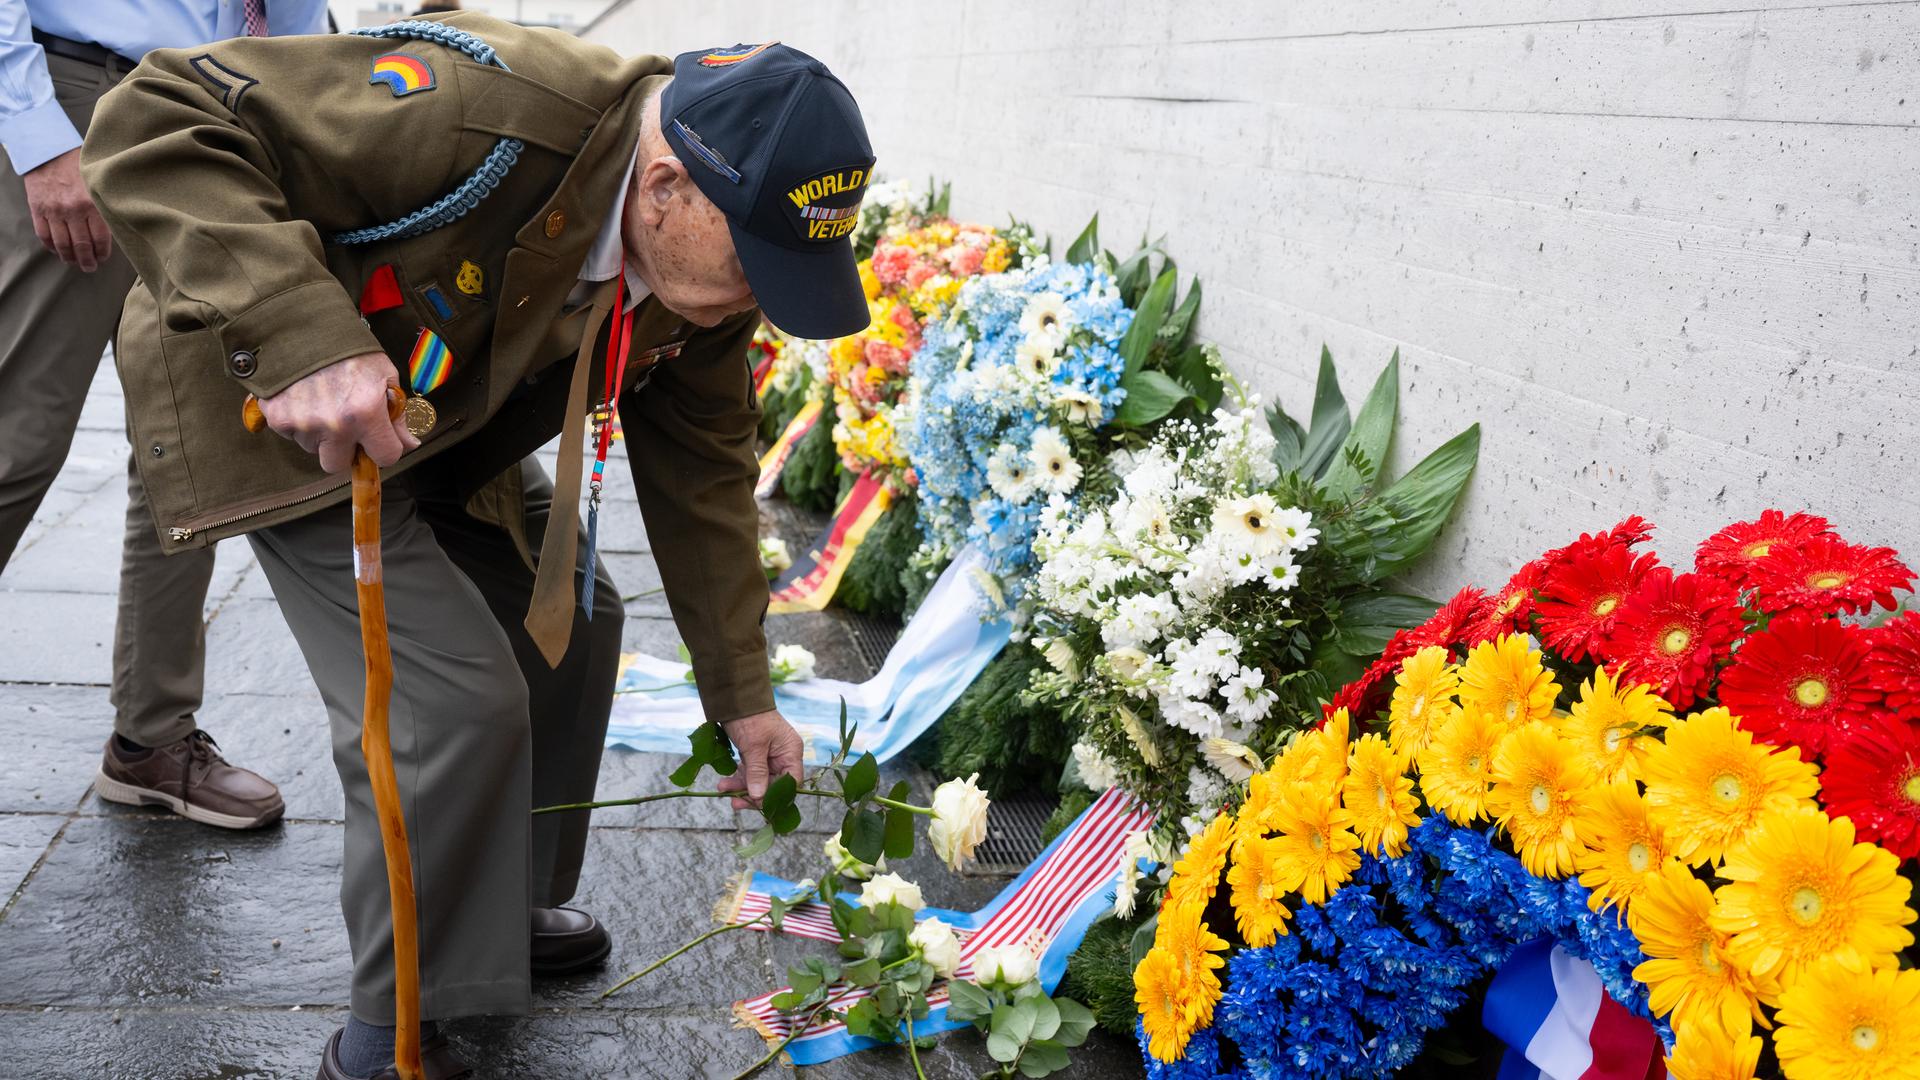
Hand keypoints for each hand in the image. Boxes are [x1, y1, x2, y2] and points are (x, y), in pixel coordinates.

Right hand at [22, 149, 112, 270]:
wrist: (48, 149)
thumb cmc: (79, 165)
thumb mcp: (98, 183)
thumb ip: (105, 204)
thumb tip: (116, 227)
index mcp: (92, 203)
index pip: (101, 238)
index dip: (103, 253)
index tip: (104, 258)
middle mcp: (73, 209)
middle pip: (82, 245)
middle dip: (87, 261)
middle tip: (90, 267)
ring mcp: (54, 210)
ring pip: (62, 244)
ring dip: (69, 258)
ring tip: (75, 263)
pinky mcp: (38, 208)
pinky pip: (44, 235)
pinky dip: (51, 247)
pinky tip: (58, 251)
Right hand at [257, 352, 418, 473]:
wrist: (301, 325)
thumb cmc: (348, 349)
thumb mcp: (384, 375)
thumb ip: (397, 413)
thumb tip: (409, 444)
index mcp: (366, 412)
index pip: (385, 457)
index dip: (385, 448)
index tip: (379, 438)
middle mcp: (334, 424)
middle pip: (339, 465)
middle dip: (345, 450)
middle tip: (346, 425)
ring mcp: (303, 423)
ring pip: (314, 449)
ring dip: (320, 435)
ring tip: (323, 402)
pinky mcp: (278, 418)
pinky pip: (292, 436)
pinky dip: (298, 423)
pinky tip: (305, 398)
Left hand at [717, 709, 804, 808]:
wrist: (734, 698)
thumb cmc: (750, 717)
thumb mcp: (753, 746)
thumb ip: (757, 772)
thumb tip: (759, 796)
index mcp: (790, 752)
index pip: (791, 782)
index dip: (776, 795)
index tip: (759, 804)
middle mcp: (782, 756)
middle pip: (773, 784)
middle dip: (754, 794)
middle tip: (736, 803)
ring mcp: (768, 756)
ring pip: (758, 781)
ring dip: (741, 788)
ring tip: (723, 790)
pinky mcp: (754, 755)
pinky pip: (748, 773)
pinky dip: (737, 779)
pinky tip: (724, 784)